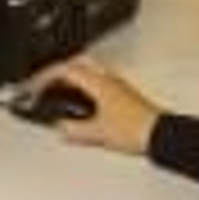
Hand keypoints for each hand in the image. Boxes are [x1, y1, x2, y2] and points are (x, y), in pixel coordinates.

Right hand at [28, 55, 161, 154]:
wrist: (163, 135)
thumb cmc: (138, 129)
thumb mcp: (98, 133)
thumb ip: (75, 130)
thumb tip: (61, 128)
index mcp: (99, 82)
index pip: (65, 70)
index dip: (45, 76)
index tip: (35, 85)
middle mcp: (109, 79)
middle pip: (78, 64)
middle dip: (59, 71)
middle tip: (47, 82)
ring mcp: (119, 86)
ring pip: (90, 71)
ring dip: (74, 77)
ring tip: (64, 90)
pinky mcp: (126, 95)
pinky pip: (100, 82)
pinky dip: (87, 87)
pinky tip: (86, 103)